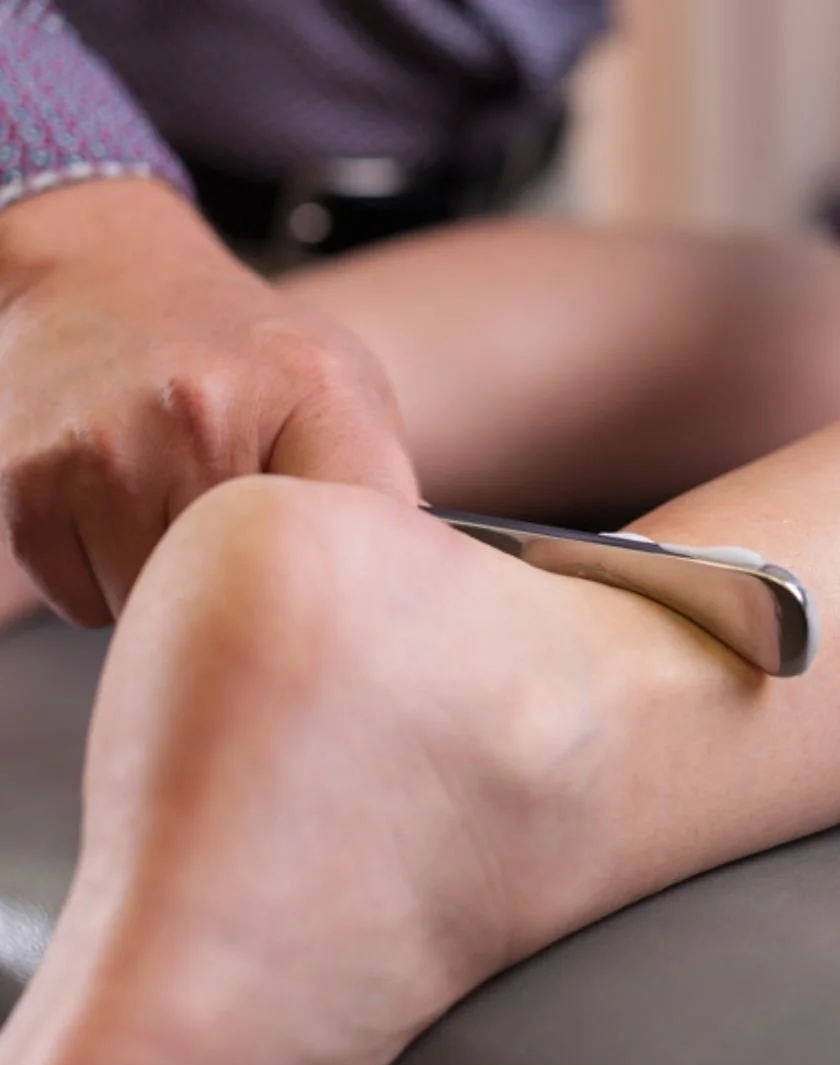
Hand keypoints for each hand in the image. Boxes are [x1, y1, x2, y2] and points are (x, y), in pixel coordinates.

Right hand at [0, 179, 416, 625]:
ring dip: (178, 588)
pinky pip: (89, 605)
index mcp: (306, 390)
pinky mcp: (30, 488)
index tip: (344, 593)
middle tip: (247, 527)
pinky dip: (110, 583)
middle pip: (251, 596)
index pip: (355, 541)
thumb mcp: (342, 385)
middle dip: (257, 588)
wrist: (108, 279)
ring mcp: (105, 455)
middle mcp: (200, 418)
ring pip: (163, 611)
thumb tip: (402, 590)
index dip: (352, 589)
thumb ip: (380, 483)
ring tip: (180, 506)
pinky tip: (126, 513)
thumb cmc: (241, 348)